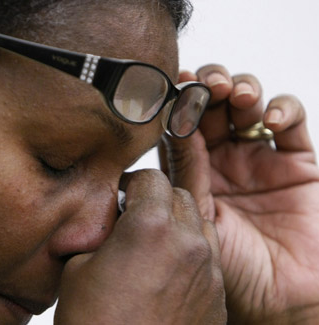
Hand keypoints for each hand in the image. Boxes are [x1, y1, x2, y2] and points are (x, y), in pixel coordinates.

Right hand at [54, 170, 225, 323]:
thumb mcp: (78, 267)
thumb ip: (101, 232)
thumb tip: (113, 221)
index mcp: (150, 227)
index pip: (150, 177)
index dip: (131, 181)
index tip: (121, 194)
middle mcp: (187, 242)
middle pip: (178, 195)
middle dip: (156, 199)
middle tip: (135, 217)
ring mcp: (207, 270)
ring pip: (198, 222)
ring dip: (178, 222)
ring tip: (155, 242)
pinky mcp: (216, 295)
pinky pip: (208, 255)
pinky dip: (191, 251)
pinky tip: (169, 270)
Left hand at [159, 65, 318, 322]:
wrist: (284, 297)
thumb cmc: (234, 268)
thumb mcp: (201, 217)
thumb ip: (187, 172)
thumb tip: (171, 124)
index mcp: (193, 172)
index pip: (183, 127)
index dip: (179, 103)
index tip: (176, 84)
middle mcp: (223, 161)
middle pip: (213, 106)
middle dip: (210, 87)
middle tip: (208, 85)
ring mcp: (258, 157)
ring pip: (248, 103)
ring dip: (242, 89)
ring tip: (238, 96)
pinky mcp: (295, 159)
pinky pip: (290, 119)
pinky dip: (282, 108)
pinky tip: (270, 119)